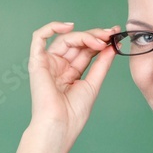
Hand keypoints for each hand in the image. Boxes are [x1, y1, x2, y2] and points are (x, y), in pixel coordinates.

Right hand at [13, 21, 119, 152]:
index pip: (86, 50)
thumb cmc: (73, 113)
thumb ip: (101, 63)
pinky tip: (68, 26)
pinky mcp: (37, 62)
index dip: (100, 40)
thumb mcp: (93, 83)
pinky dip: (51, 28)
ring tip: (99, 40)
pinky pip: (38, 38)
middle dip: (94, 36)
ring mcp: (48, 64)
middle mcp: (59, 67)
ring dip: (83, 36)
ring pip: (64, 39)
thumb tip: (111, 45)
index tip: (115, 35)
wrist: (60, 126)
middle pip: (76, 42)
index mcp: (71, 73)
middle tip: (109, 35)